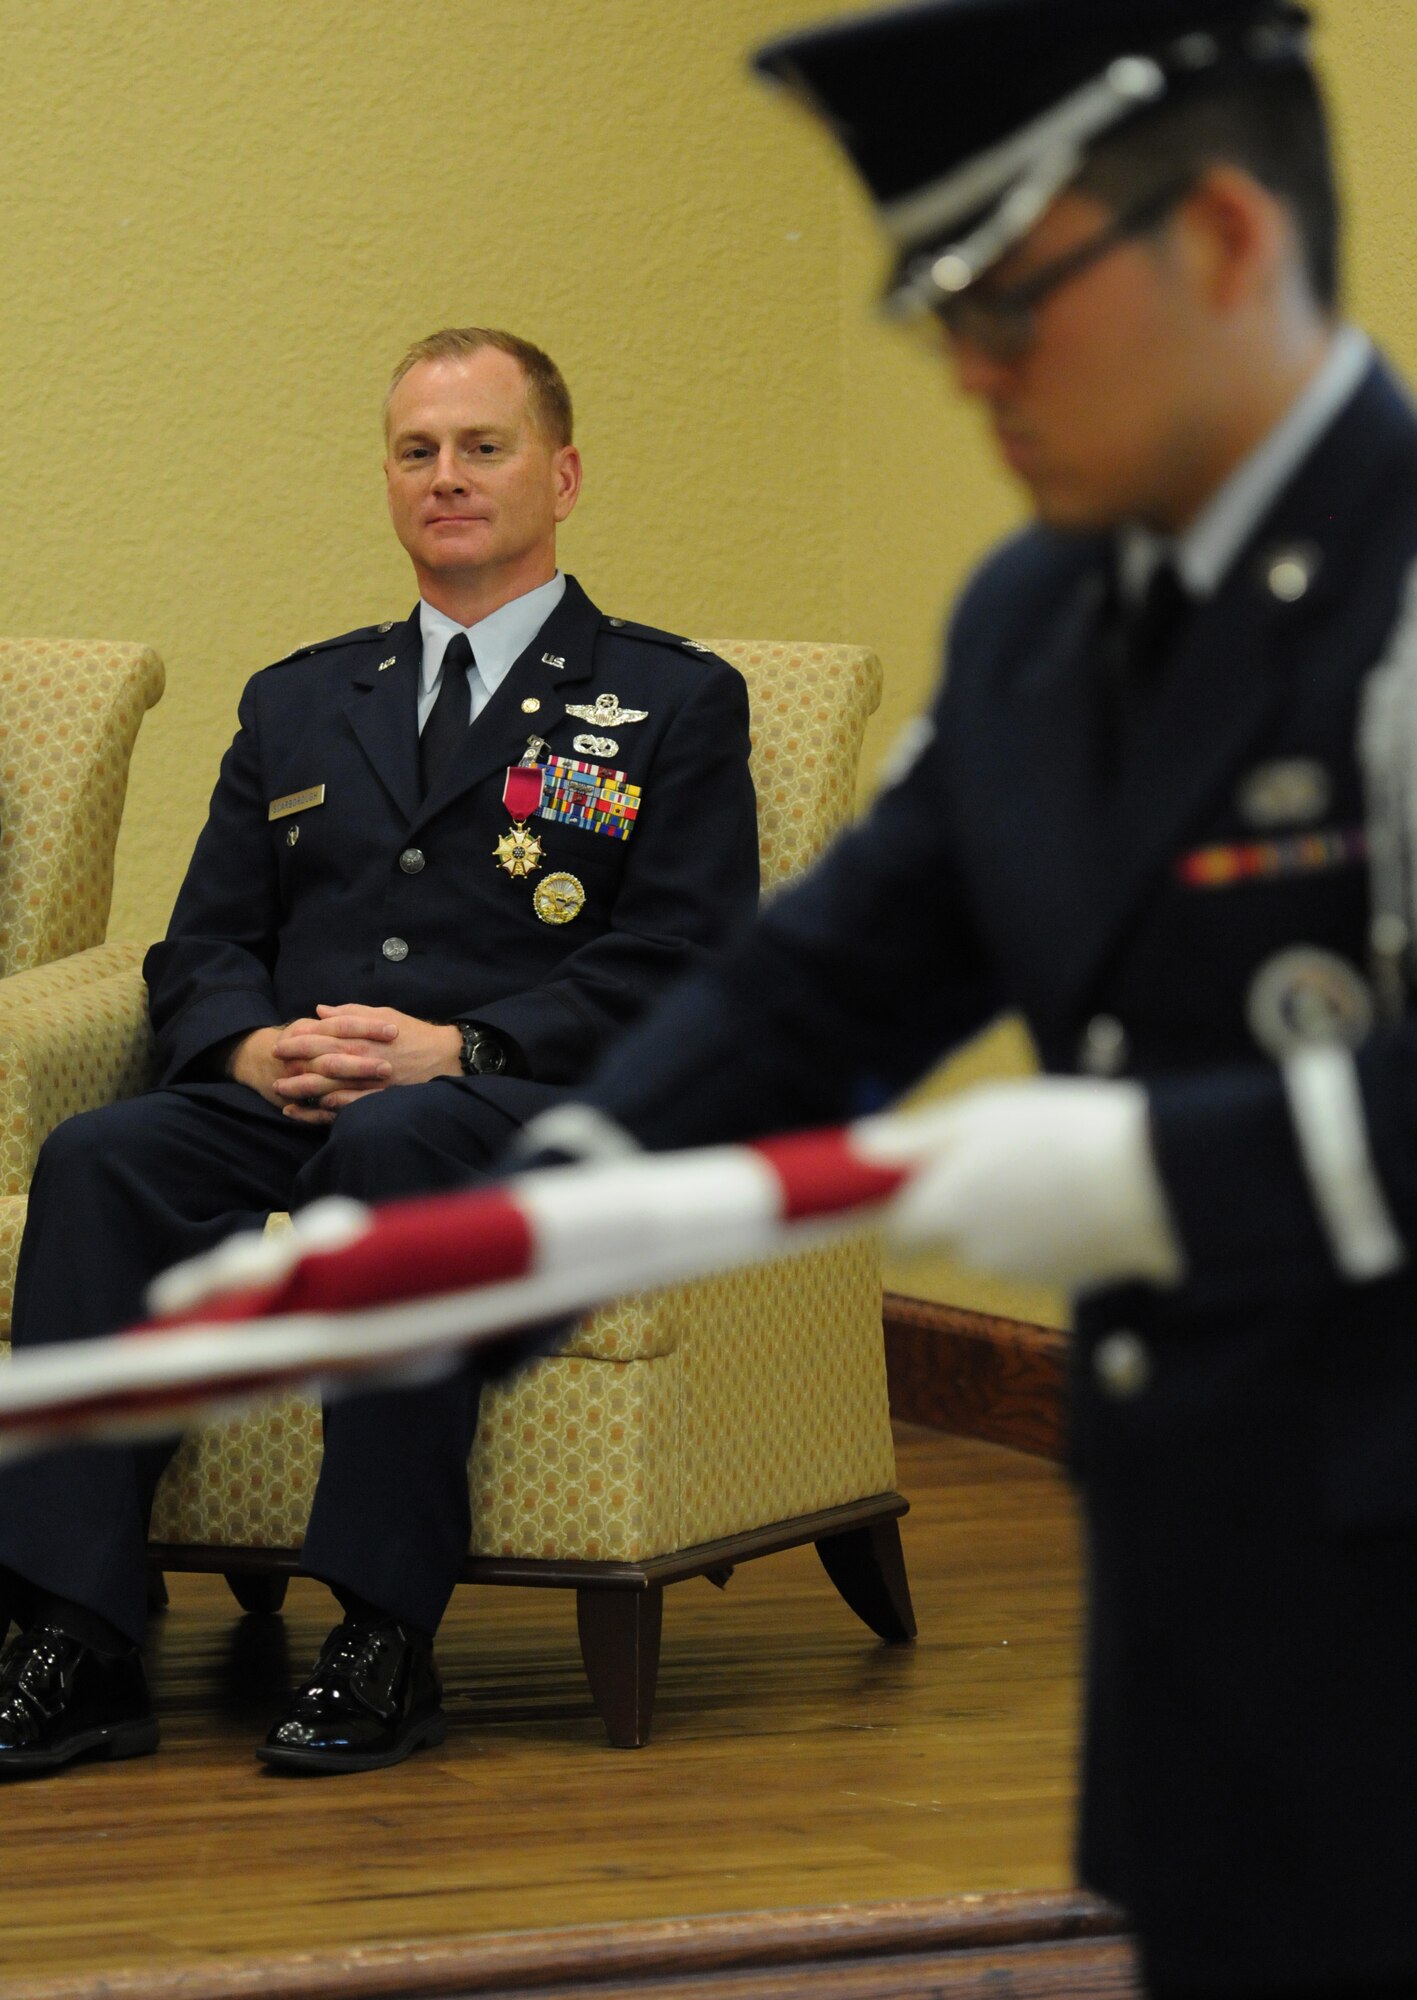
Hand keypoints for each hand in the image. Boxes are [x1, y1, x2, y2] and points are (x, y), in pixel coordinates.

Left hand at [271, 1005, 460, 1124]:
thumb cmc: (412, 1033)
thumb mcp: (383, 1013)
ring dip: (301, 1088)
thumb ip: (350, 1012)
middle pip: (317, 1060)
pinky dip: (325, 1107)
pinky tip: (309, 1108)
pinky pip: (346, 1105)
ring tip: (281, 1090)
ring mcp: (367, 1080)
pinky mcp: (376, 1098)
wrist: (444, 1057)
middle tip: (274, 1065)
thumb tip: (321, 1010)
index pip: (321, 1035)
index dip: (297, 1039)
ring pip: (326, 1085)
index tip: (281, 1041)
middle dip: (293, 1062)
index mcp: (360, 1034)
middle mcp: (360, 1057)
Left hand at [866, 1079, 1183, 1291]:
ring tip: (1046, 1164)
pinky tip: (1074, 1192)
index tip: (907, 1186)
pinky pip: (1034, 1251)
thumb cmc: (1062, 1131)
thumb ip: (913, 1138)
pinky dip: (1043, 1228)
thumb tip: (858, 1147)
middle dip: (954, 1210)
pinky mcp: (1063, 1278)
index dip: (897, 1211)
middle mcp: (972, 1253)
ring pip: (992, 1244)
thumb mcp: (982, 1113)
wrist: (1159, 1180)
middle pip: (943, 1240)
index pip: (893, 1235)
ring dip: (1004, 1214)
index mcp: (942, 1211)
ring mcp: (1019, 1271)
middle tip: (989, 1162)